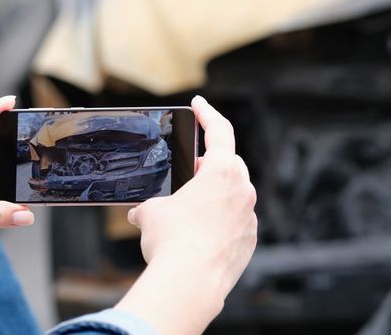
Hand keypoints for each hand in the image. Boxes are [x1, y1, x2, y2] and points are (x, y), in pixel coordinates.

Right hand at [116, 95, 257, 334]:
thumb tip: (141, 214)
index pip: (220, 131)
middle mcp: (242, 191)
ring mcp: (249, 218)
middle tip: (193, 169)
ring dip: (217, 195)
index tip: (199, 105)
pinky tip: (200, 235)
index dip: (208, 113)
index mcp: (221, 173)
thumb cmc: (171, 242)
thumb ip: (150, 206)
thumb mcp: (150, 214)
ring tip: (192, 207)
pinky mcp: (249, 242)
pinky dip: (222, 222)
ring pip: (236, 195)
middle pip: (230, 165)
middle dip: (211, 164)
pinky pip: (237, 222)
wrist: (190, 284)